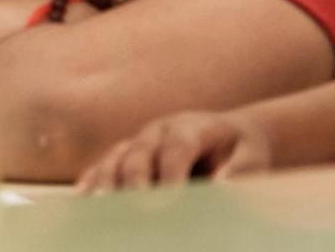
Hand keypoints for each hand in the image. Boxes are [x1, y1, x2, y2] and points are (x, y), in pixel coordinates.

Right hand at [75, 109, 275, 192]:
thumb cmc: (241, 149)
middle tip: (133, 208)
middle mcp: (157, 131)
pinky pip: (103, 166)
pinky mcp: (126, 155)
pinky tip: (82, 199)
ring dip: (106, 182)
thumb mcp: (252, 157)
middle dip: (134, 181)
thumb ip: (240, 171)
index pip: (176, 148)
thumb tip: (220, 186)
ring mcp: (137, 141)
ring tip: (100, 207)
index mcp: (189, 127)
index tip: (169, 200)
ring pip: (115, 158)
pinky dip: (92, 181)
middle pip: (139, 153)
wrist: (228, 134)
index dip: (171, 173)